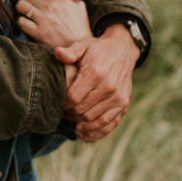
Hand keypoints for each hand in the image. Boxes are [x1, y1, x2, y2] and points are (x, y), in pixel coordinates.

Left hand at [15, 0, 92, 48]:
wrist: (80, 47)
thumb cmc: (79, 27)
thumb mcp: (78, 5)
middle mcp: (50, 6)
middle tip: (26, 4)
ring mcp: (44, 19)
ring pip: (21, 5)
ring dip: (21, 8)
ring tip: (25, 12)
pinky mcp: (39, 33)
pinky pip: (21, 21)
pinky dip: (21, 22)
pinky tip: (27, 24)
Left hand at [54, 23, 139, 141]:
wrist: (123, 51)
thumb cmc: (98, 50)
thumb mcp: (83, 45)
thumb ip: (70, 52)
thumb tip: (57, 53)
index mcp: (96, 72)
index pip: (74, 97)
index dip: (63, 104)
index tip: (58, 103)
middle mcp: (109, 87)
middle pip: (83, 111)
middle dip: (70, 114)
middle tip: (63, 113)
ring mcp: (118, 97)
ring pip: (95, 120)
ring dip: (81, 125)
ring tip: (72, 123)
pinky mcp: (124, 104)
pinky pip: (109, 124)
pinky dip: (96, 133)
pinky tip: (84, 134)